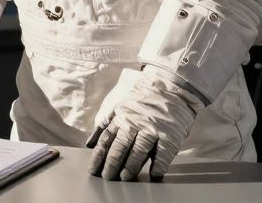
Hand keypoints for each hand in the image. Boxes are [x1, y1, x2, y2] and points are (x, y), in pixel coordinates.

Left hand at [85, 66, 200, 181]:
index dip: (99, 156)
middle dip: (112, 164)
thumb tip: (90, 143)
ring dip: (131, 166)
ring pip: (139, 150)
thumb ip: (106, 124)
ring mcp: (153, 128)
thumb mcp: (120, 106)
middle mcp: (135, 122)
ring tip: (125, 178)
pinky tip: (154, 174)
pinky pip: (163, 153)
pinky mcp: (170, 133)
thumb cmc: (144, 98)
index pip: (107, 140)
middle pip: (120, 147)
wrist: (171, 84)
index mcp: (122, 116)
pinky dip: (159, 165)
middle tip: (107, 177)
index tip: (93, 170)